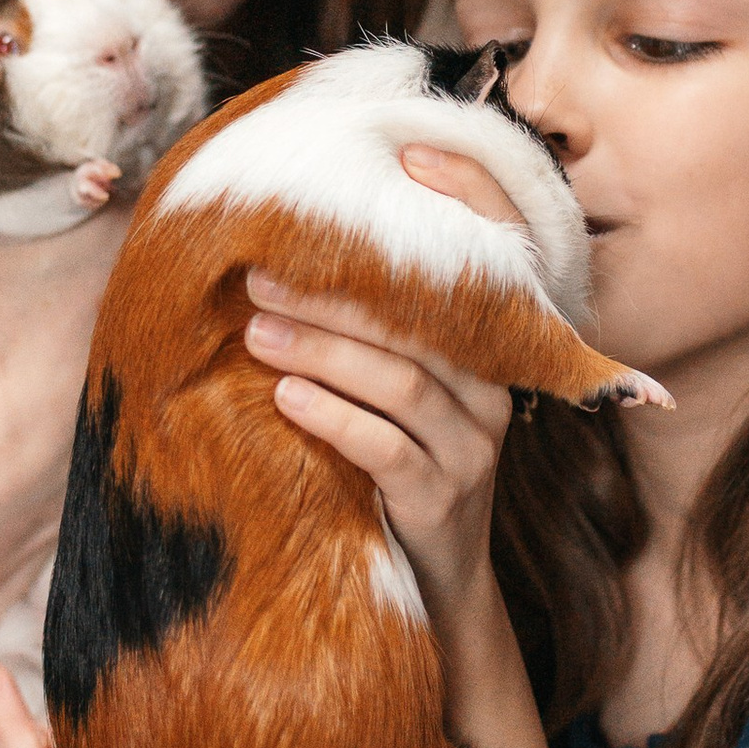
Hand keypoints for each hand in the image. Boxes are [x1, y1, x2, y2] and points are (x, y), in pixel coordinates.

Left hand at [239, 141, 575, 747]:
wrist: (430, 600)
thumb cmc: (379, 475)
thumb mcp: (377, 396)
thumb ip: (351, 330)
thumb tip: (261, 259)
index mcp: (482, 350)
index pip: (490, 251)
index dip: (459, 190)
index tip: (399, 147)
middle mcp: (492, 395)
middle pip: (424, 320)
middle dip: (339, 287)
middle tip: (260, 268)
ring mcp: (476, 452)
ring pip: (407, 381)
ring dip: (326, 349)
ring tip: (256, 331)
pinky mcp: (446, 506)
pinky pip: (391, 450)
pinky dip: (335, 419)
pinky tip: (285, 399)